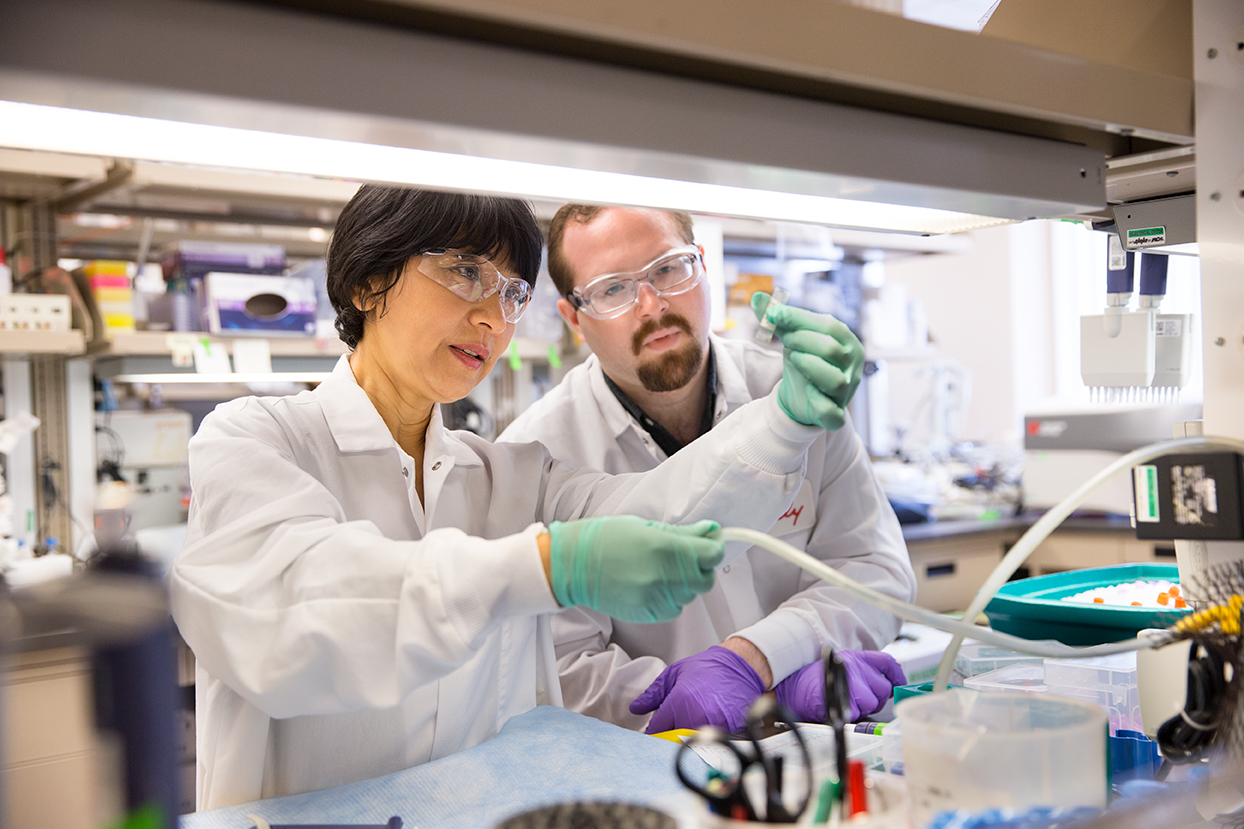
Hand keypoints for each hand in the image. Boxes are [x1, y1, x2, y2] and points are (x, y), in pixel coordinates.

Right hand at [547, 516, 723, 623]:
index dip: (713, 548)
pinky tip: (652, 585)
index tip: (708, 544)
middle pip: (706, 579)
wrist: (573, 565)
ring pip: (690, 596)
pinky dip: (670, 598)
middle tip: (685, 558)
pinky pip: (674, 609)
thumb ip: (683, 533)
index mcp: (665, 547)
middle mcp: (664, 575)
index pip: (712, 554)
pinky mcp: (647, 613)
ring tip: (661, 571)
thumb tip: (712, 530)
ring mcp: (656, 597)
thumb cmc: (607, 538)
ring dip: (685, 584)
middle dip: (701, 568)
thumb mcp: (646, 526)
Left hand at [629, 645, 766, 733]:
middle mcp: (694, 716)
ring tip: (689, 723)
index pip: (656, 729)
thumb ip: (653, 694)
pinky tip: (704, 725)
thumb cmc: (706, 668)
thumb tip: (636, 708)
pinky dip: (703, 739)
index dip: (652, 730)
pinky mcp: (726, 732)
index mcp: (678, 702)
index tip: (654, 729)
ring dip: (685, 739)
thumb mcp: (674, 674)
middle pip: (671, 741)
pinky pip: (708, 743)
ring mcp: (711, 726)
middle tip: (671, 727)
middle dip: (667, 737)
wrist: (738, 668)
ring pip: (689, 743)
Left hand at [751, 292, 864, 430]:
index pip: (828, 325)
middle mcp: (852, 366)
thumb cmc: (803, 361)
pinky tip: (807, 391)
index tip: (772, 315)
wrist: (803, 399)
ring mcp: (846, 392)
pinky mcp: (836, 416)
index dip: (799, 318)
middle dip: (803, 342)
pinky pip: (833, 413)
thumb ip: (776, 319)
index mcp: (846, 341)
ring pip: (835, 380)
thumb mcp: (790, 337)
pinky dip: (819, 403)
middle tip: (786, 342)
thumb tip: (756, 296)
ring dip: (810, 367)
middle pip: (831, 349)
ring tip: (795, 359)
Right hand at [773, 650, 905, 721]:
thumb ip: (863, 673)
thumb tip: (887, 686)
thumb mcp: (841, 668)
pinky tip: (842, 709)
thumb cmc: (815, 681)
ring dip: (864, 707)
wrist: (793, 689)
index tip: (899, 684)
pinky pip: (860, 711)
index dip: (897, 675)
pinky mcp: (847, 699)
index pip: (887, 662)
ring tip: (846, 703)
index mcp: (856, 658)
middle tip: (860, 699)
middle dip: (876, 698)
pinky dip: (853, 714)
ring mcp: (852, 682)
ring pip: (873, 702)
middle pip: (883, 687)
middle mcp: (856, 666)